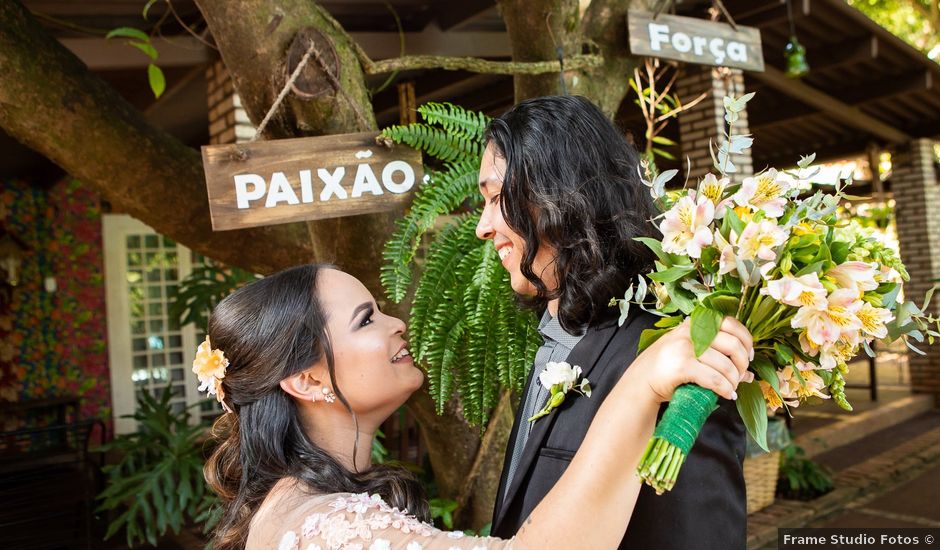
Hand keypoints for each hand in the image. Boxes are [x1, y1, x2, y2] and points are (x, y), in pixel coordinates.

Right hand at [632, 317, 753, 401]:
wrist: (641, 381)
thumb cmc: (668, 367)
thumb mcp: (691, 353)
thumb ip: (717, 357)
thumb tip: (750, 374)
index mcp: (694, 323)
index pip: (730, 323)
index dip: (746, 340)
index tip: (749, 356)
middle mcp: (690, 332)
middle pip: (732, 344)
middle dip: (742, 364)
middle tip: (741, 376)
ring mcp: (685, 348)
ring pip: (726, 365)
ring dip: (734, 381)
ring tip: (731, 389)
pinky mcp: (682, 366)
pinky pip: (715, 379)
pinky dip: (725, 389)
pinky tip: (726, 394)